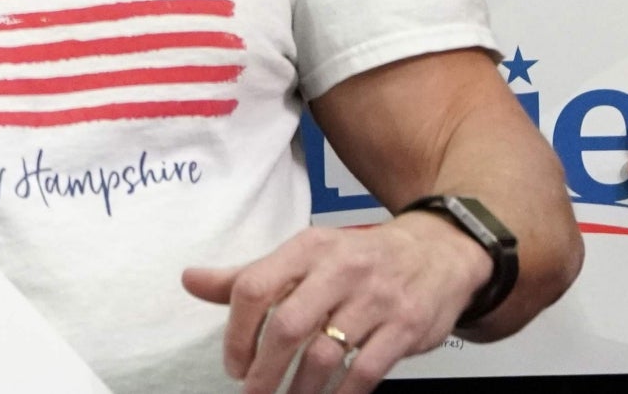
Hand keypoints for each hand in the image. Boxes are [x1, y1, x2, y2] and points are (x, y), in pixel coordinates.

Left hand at [185, 215, 487, 392]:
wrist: (437, 252)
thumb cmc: (358, 259)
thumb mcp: (302, 256)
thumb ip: (248, 275)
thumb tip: (190, 280)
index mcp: (307, 248)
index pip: (254, 286)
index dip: (236, 331)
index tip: (233, 363)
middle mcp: (340, 270)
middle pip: (287, 325)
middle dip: (264, 369)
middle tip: (253, 391)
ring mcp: (376, 299)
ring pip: (325, 354)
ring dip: (300, 388)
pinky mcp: (406, 327)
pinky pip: (366, 371)